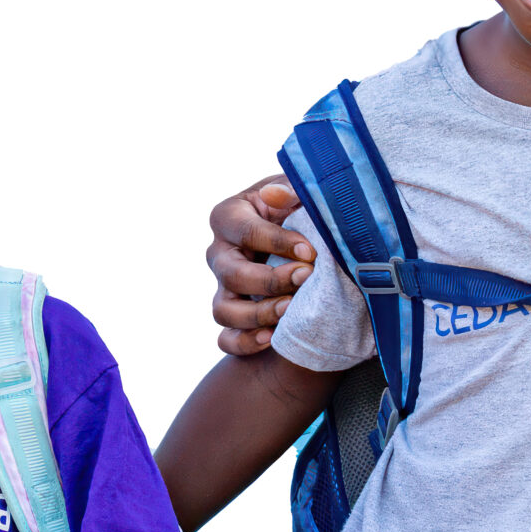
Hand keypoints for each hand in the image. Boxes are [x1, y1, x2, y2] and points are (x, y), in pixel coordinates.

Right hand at [208, 178, 315, 355]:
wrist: (305, 236)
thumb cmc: (298, 206)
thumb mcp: (296, 189)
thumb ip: (288, 188)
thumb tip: (274, 195)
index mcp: (228, 216)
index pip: (246, 232)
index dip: (278, 243)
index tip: (311, 251)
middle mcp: (219, 253)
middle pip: (231, 274)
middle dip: (270, 280)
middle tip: (306, 277)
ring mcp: (223, 287)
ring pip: (223, 311)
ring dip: (257, 315)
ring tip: (290, 311)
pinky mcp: (233, 315)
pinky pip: (226, 339)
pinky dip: (244, 343)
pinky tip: (272, 339)